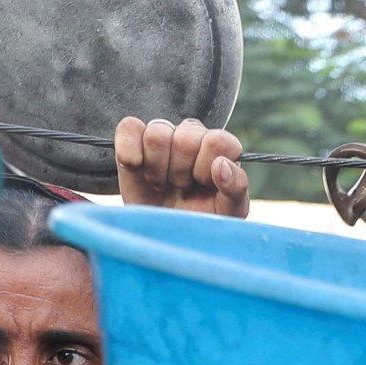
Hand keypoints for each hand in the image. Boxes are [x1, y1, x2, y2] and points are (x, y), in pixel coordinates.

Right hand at [114, 116, 249, 217]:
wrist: (165, 236)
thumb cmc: (200, 222)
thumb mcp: (228, 213)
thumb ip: (236, 188)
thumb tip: (221, 164)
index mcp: (221, 148)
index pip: (218, 140)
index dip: (207, 166)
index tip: (203, 185)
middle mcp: (193, 136)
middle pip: (186, 139)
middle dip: (181, 173)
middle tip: (180, 189)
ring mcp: (163, 134)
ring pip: (156, 133)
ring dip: (157, 168)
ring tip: (161, 184)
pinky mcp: (134, 137)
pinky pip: (129, 128)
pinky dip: (130, 153)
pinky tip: (139, 171)